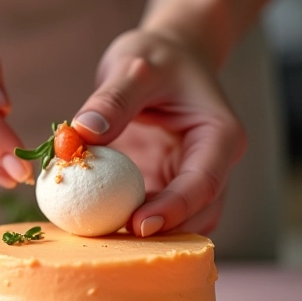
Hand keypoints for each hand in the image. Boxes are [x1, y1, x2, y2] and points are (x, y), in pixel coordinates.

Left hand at [71, 28, 245, 235]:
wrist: (163, 57)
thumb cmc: (156, 57)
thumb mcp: (134, 67)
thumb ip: (112, 99)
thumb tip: (82, 132)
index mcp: (219, 137)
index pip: (205, 183)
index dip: (176, 209)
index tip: (140, 225)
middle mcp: (210, 165)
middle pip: (197, 215)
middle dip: (160, 233)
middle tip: (114, 243)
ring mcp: (186, 180)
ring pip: (177, 223)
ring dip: (144, 235)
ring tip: (100, 238)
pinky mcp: (163, 186)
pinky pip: (148, 212)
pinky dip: (125, 221)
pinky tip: (94, 223)